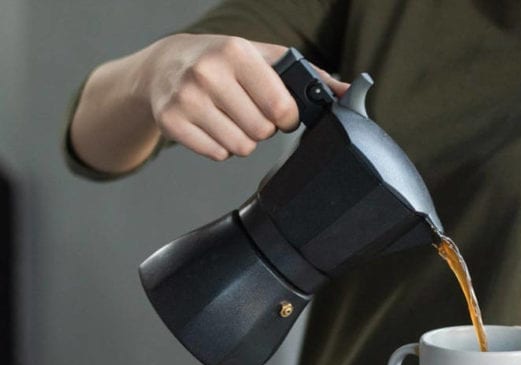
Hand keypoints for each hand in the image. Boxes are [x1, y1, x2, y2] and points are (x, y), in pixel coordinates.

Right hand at [139, 34, 348, 160]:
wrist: (166, 64)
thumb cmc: (225, 61)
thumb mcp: (266, 57)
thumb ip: (312, 76)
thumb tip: (351, 93)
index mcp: (236, 52)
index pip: (280, 107)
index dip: (287, 116)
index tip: (280, 110)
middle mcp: (208, 73)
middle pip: (261, 131)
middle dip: (263, 127)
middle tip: (250, 110)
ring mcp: (186, 99)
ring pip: (241, 147)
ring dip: (244, 139)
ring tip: (232, 116)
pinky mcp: (171, 122)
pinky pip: (217, 154)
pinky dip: (221, 147)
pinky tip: (214, 125)